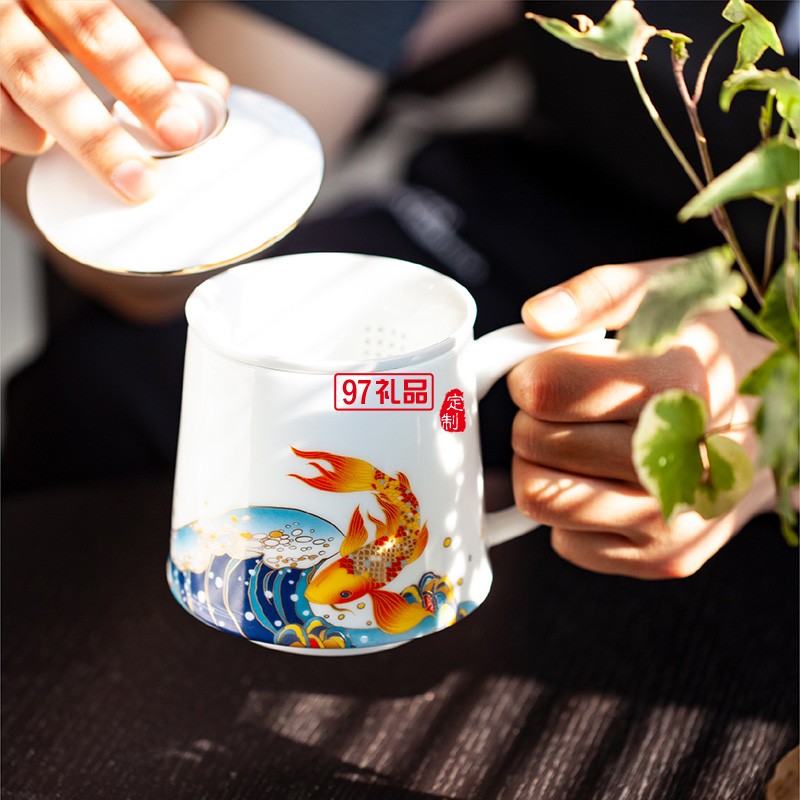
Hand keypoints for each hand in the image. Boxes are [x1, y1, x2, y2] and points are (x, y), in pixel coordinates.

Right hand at [0, 0, 227, 201]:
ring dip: (36, 138)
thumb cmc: (43, 5)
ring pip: (5, 114)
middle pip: (40, 75)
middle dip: (96, 139)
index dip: (142, 82)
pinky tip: (10, 140)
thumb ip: (148, 38)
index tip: (183, 131)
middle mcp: (0, 6)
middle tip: (139, 183)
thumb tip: (211, 88)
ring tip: (46, 138)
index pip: (99, 26)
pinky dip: (5, 146)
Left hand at [508, 259, 775, 578]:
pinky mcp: (666, 559)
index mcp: (680, 384)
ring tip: (579, 441)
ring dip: (542, 466)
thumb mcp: (664, 294)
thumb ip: (596, 293)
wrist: (775, 419)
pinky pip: (565, 541)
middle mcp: (683, 460)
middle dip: (535, 419)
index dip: (530, 375)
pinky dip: (571, 511)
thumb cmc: (703, 353)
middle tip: (567, 407)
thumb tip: (538, 318)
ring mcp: (675, 519)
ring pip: (539, 499)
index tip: (545, 370)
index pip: (546, 390)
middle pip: (534, 443)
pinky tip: (605, 480)